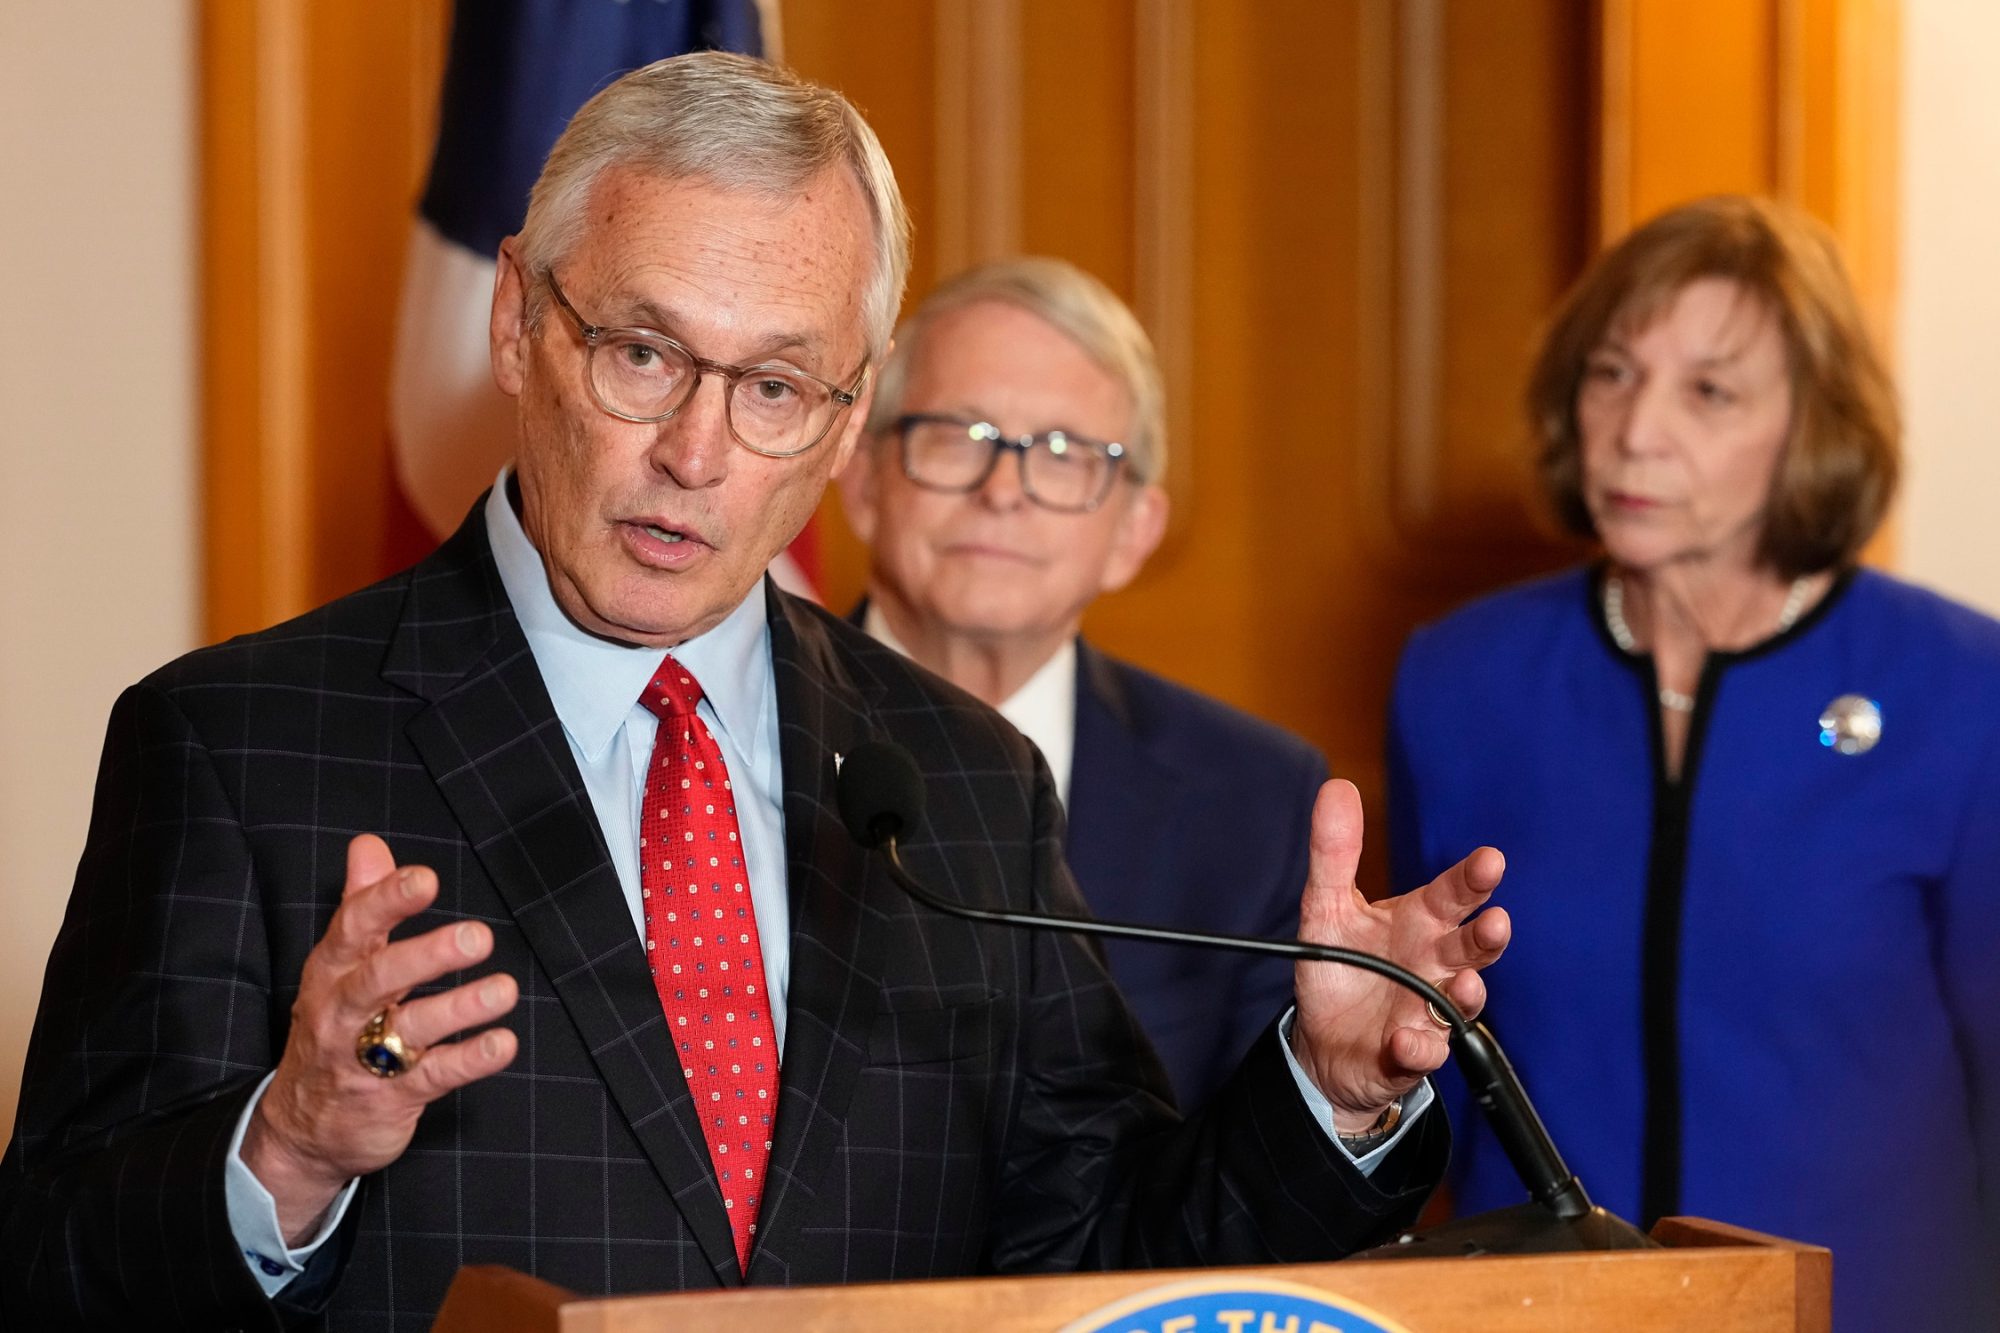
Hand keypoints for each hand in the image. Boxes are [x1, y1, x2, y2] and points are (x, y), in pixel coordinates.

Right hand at [241, 835, 519, 1243]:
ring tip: (504, 989)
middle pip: (379, 978)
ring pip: (409, 1029)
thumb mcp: (338, 966)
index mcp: (332, 970)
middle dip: (427, 955)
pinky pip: (432, 1077)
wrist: (299, 1130)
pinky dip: (469, 1060)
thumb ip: (360, 904)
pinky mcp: (390, 1099)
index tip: (425, 878)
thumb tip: (369, 845)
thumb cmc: (332, 1028)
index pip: (354, 927)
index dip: (387, 900)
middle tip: (478, 936)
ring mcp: (364, 1059)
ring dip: (459, 1008)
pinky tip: (502, 1043)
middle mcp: (343, 1011)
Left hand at [1286, 780, 1508, 1132]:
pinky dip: (1418, 1048)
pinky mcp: (1411, 1053)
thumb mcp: (1327, 906)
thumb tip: (1337, 787)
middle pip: (1470, 946)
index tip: (1490, 859)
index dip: (1473, 878)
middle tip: (1495, 921)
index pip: (1454, 895)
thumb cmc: (1340, 967)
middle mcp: (1435, 964)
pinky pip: (1423, 1052)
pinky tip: (1405, 1040)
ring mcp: (1429, 1010)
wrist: (1323, 1041)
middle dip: (1487, 935)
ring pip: (1460, 1001)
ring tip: (1463, 983)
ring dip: (1465, 992)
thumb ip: (1335, 852)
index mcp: (1421, 922)